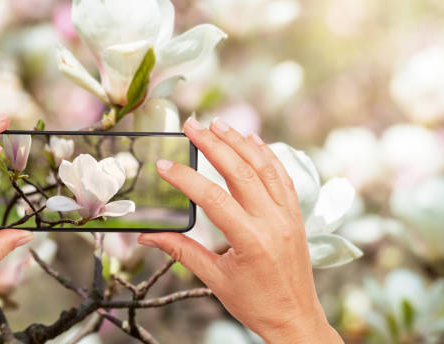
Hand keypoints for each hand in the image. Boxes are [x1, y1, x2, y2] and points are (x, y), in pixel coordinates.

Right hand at [138, 117, 342, 343]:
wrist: (296, 320)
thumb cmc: (256, 304)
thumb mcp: (215, 280)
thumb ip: (181, 252)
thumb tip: (147, 237)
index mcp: (251, 240)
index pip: (213, 198)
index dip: (185, 178)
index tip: (164, 165)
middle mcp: (274, 222)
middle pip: (241, 171)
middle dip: (214, 144)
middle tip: (192, 125)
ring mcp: (288, 216)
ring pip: (264, 168)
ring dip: (240, 142)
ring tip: (218, 124)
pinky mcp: (296, 215)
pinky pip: (282, 177)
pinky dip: (268, 156)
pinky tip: (253, 141)